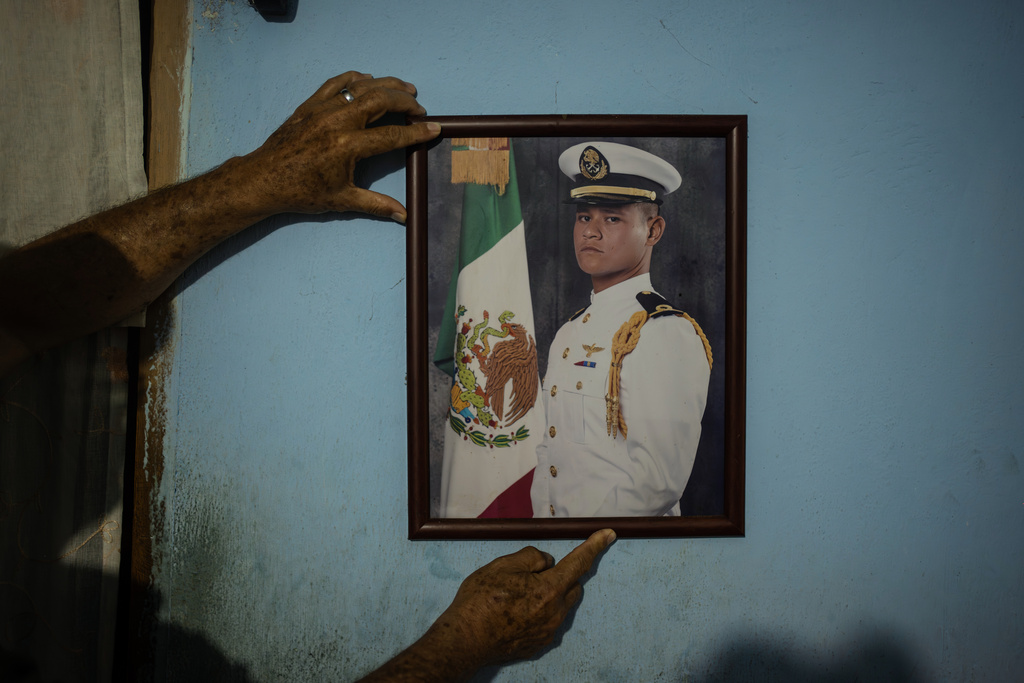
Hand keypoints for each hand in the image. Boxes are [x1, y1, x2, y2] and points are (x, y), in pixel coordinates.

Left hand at [242, 71, 439, 220]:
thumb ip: (376, 205)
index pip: (391, 135)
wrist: (264, 179)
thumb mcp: (342, 200)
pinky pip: (335, 83)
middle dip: (404, 101)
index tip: (433, 128)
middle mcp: (337, 122)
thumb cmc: (302, 192)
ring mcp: (322, 109)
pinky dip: (354, 78)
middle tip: (419, 108)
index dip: (415, 132)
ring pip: (361, 87)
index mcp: (347, 146)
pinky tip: (368, 79)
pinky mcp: (310, 104)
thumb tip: (403, 216)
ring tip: (404, 89)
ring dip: (386, 85)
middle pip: (380, 101)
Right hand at [432, 528, 616, 666]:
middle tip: (531, 574)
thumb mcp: (503, 565)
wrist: (464, 641)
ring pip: (560, 605)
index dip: (595, 546)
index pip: (579, 562)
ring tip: (516, 595)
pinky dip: (539, 612)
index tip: (610, 534)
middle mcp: (555, 613)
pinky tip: (514, 613)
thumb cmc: (480, 600)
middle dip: (562, 575)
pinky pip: (548, 622)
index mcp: (549, 590)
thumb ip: (532, 558)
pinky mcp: (539, 645)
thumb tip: (546, 562)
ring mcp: (548, 632)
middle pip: (572, 586)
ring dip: (550, 595)